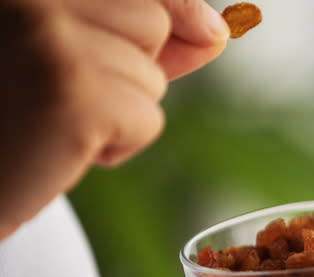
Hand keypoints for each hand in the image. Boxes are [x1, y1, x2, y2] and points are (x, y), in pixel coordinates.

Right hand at [0, 0, 228, 239]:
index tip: (210, 31)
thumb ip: (131, 36)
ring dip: (121, 111)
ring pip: (151, 77)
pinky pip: (148, 120)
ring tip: (54, 122)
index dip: (176, 11)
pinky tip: (62, 150)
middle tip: (66, 95)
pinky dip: (119, 146)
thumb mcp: (67, 61)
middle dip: (132, 67)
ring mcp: (49, 38)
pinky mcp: (73, 94)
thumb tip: (217, 30)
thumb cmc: (8, 121)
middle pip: (151, 22)